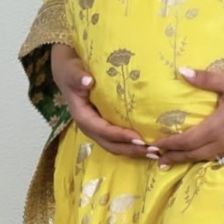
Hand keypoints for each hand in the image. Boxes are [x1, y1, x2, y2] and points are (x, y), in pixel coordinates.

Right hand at [50, 43, 147, 157]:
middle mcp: (90, 127)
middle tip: (153, 151)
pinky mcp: (104, 126)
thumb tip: (87, 80)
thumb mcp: (72, 71)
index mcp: (82, 116)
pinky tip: (148, 145)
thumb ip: (78, 77)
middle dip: (131, 149)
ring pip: (115, 146)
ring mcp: (97, 129)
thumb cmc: (72, 71)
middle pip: (111, 145)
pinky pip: (118, 140)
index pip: (102, 130)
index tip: (138, 138)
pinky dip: (132, 145)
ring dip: (134, 151)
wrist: (68, 73)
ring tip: (155, 152)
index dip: (120, 136)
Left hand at [150, 66, 223, 164]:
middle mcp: (222, 141)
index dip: (169, 143)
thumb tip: (182, 71)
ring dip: (186, 158)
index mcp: (217, 127)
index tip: (152, 145)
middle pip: (192, 153)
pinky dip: (201, 156)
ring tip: (170, 160)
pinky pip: (215, 155)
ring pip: (204, 157)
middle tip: (154, 157)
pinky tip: (198, 154)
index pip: (186, 140)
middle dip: (173, 155)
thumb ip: (206, 79)